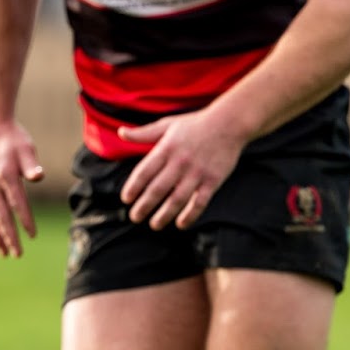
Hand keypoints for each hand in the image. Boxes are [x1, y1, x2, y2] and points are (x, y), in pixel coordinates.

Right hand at [0, 118, 43, 257]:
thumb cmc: (11, 137)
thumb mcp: (26, 147)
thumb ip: (31, 165)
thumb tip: (39, 176)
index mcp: (5, 174)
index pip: (17, 203)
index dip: (25, 220)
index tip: (33, 236)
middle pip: (0, 215)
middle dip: (9, 237)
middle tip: (18, 254)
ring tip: (4, 253)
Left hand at [118, 108, 243, 229]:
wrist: (228, 124)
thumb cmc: (194, 124)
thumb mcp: (166, 125)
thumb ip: (143, 133)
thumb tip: (121, 132)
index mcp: (166, 148)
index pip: (144, 172)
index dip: (133, 187)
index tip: (126, 199)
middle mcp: (180, 162)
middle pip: (158, 189)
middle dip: (144, 205)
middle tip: (134, 217)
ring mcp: (197, 172)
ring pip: (177, 199)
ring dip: (164, 214)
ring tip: (154, 225)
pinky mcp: (213, 180)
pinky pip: (200, 202)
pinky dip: (190, 215)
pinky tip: (181, 224)